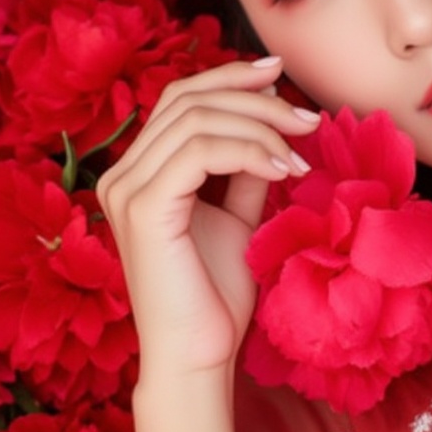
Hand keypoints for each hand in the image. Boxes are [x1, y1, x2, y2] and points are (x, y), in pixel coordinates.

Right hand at [97, 56, 317, 379]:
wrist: (200, 356)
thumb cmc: (216, 297)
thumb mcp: (239, 218)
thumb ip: (246, 171)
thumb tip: (276, 125)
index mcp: (140, 172)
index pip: (180, 98)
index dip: (230, 76)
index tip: (281, 74)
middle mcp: (123, 175)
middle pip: (189, 99)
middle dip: (256, 98)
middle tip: (308, 118)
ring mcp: (127, 190)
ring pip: (198, 120)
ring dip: (261, 125)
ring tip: (302, 151)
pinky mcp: (144, 210)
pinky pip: (201, 153)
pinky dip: (250, 150)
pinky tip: (284, 170)